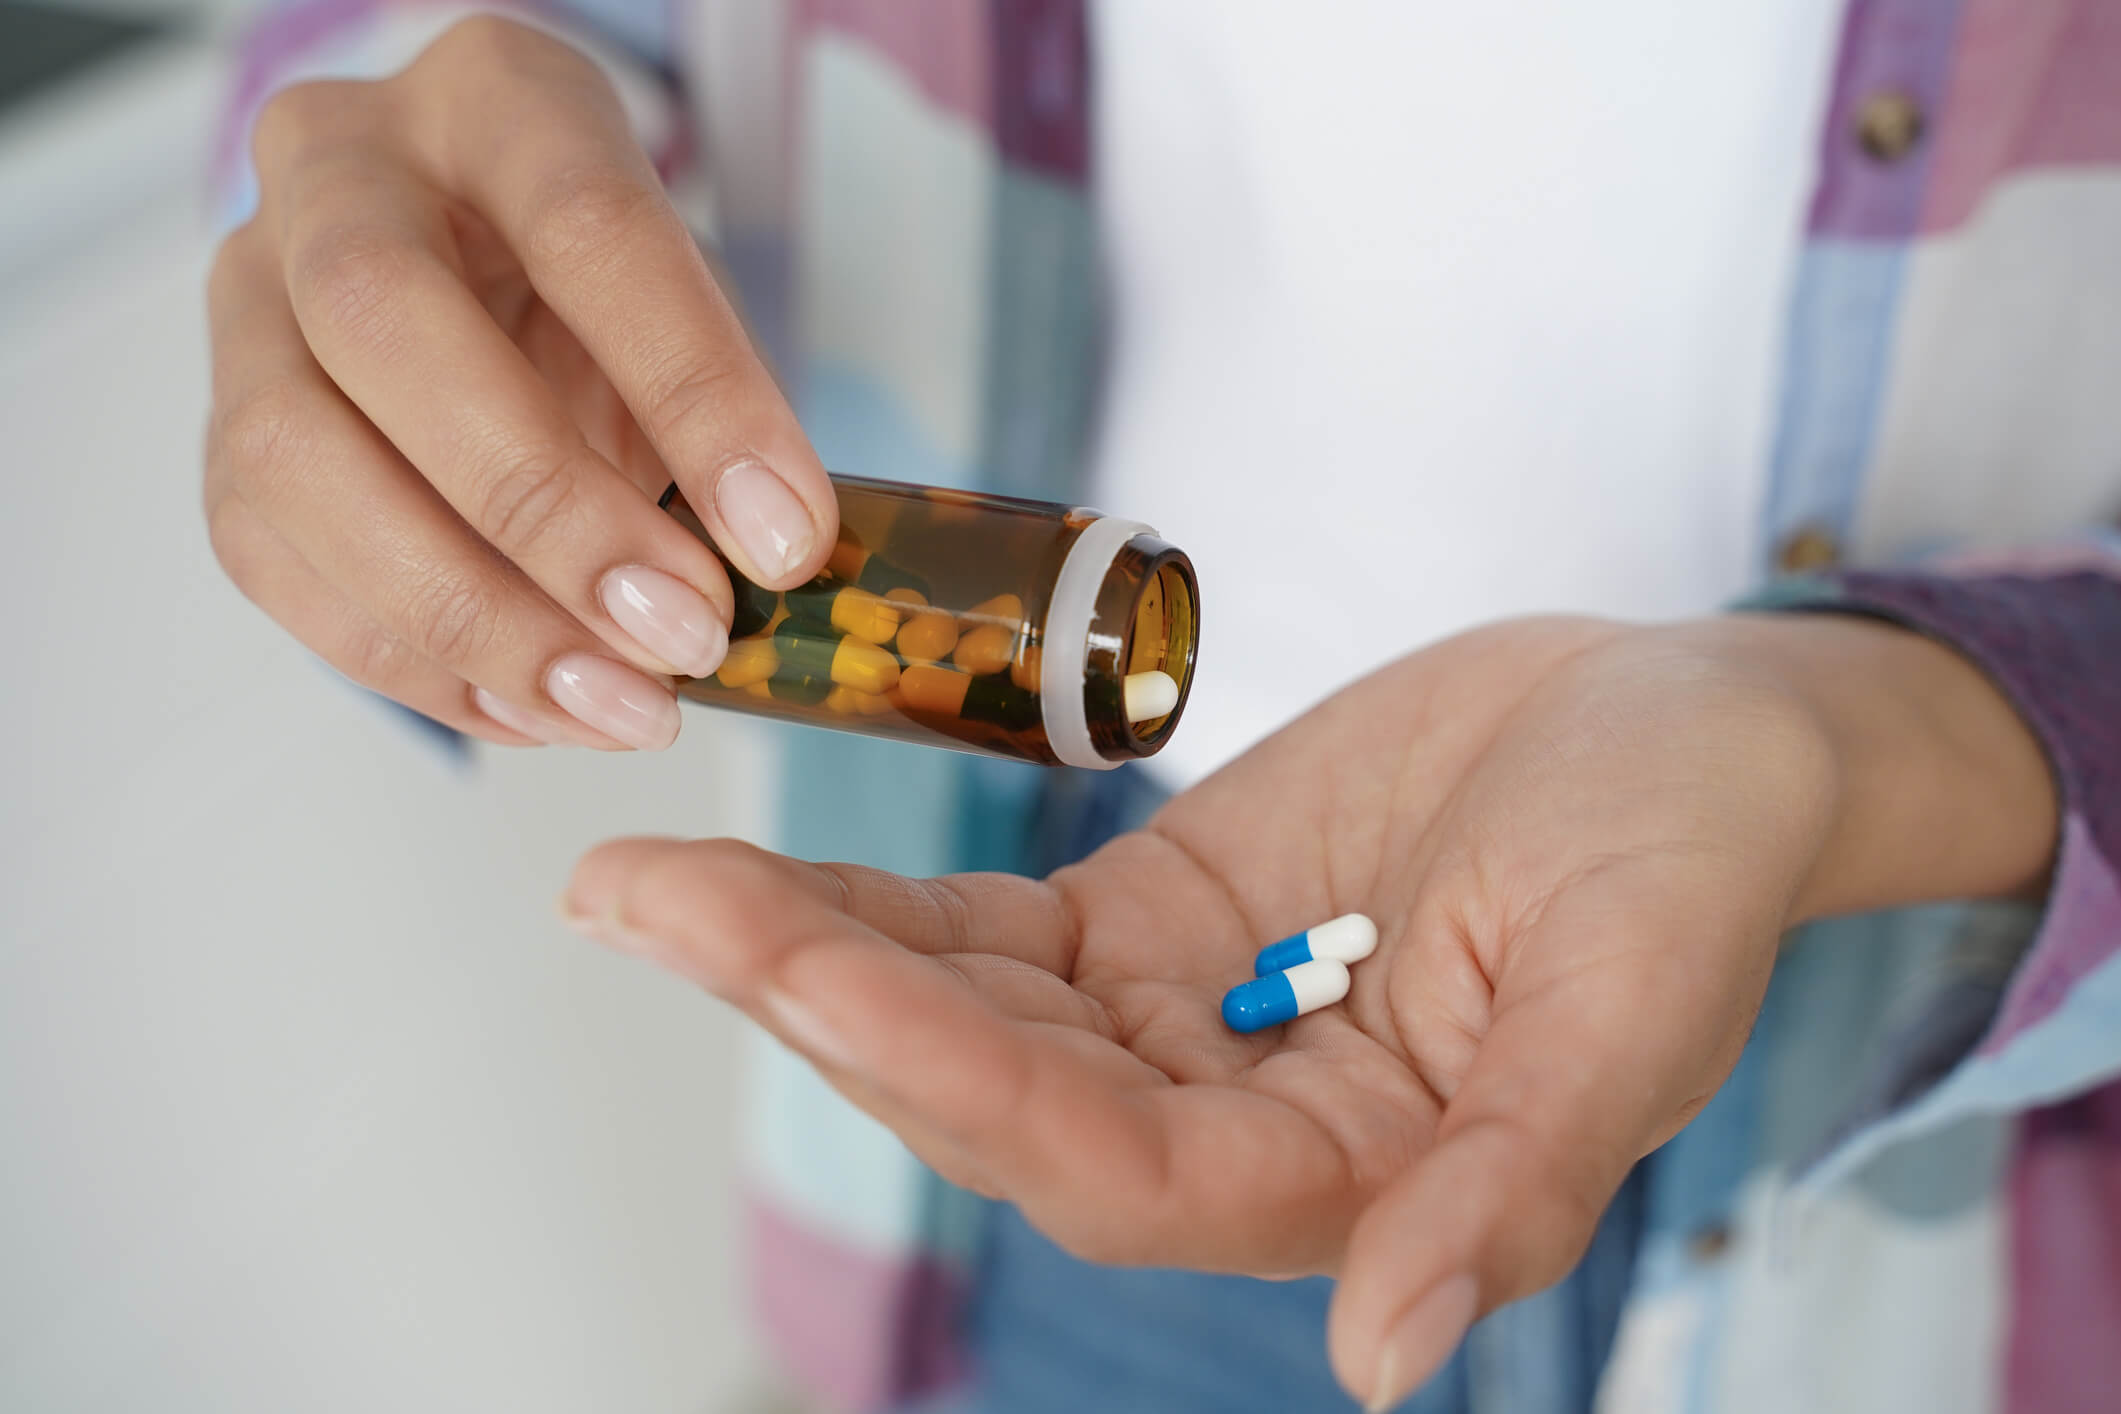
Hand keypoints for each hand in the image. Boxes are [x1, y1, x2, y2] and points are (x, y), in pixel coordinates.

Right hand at [203, 18, 835, 751]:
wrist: (481, 263)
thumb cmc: (601, 286)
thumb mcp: (688, 303)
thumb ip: (713, 411)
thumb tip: (764, 565)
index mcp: (492, 101)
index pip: (585, 227)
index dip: (693, 393)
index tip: (782, 536)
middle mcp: (337, 172)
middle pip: (388, 324)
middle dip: (546, 511)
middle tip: (679, 631)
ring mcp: (249, 297)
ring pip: (295, 458)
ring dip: (472, 615)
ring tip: (618, 705)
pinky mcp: (221, 429)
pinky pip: (276, 563)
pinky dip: (416, 662)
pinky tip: (538, 709)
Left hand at [563, 615, 2053, 1407]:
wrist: (1683, 728)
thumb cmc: (1688, 853)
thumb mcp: (1632, 1002)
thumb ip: (1509, 1180)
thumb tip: (1380, 1356)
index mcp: (1350, 1177)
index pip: (1112, 1169)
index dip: (956, 1077)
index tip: (807, 968)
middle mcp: (1236, 1124)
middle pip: (987, 1088)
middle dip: (813, 995)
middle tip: (642, 902)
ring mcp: (1180, 1022)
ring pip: (959, 1007)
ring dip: (797, 946)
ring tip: (632, 884)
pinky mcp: (1152, 925)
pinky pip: (990, 929)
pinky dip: (873, 898)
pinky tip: (752, 871)